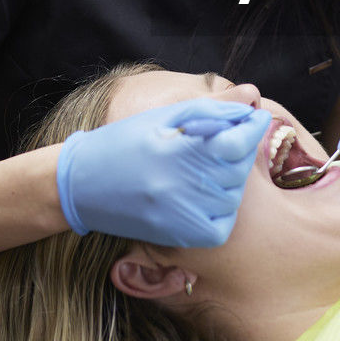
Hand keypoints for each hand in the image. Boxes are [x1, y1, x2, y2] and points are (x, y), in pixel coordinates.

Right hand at [56, 97, 271, 246]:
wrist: (81, 185)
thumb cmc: (124, 142)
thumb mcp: (164, 116)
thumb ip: (210, 110)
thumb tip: (250, 103)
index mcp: (174, 150)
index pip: (235, 142)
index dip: (252, 128)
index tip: (258, 119)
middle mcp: (179, 187)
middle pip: (237, 170)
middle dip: (241, 151)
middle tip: (229, 141)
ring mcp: (179, 216)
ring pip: (232, 198)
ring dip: (231, 180)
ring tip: (210, 166)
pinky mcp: (177, 237)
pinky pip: (220, 226)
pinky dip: (222, 211)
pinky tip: (207, 195)